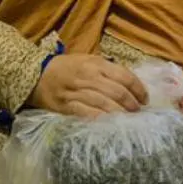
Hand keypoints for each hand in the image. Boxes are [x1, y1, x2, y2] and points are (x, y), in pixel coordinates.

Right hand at [28, 53, 147, 117]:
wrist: (37, 75)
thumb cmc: (67, 67)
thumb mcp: (87, 59)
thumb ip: (107, 68)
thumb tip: (130, 82)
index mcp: (95, 64)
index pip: (124, 76)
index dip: (138, 88)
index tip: (145, 98)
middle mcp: (87, 77)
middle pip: (116, 92)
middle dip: (132, 103)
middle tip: (138, 111)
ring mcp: (76, 93)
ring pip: (104, 104)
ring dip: (120, 113)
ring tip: (129, 119)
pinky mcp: (67, 107)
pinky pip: (87, 114)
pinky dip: (101, 119)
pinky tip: (110, 124)